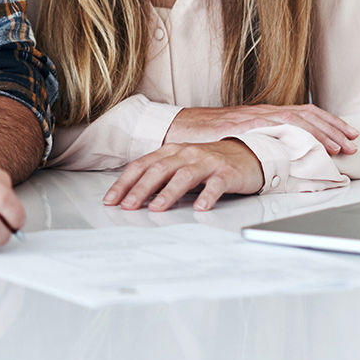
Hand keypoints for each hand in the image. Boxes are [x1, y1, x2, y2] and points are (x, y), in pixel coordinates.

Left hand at [103, 139, 264, 211]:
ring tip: (157, 208)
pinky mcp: (227, 173)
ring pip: (184, 176)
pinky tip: (200, 208)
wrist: (248, 153)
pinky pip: (216, 185)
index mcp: (171, 151)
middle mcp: (187, 154)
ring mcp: (207, 162)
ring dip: (168, 192)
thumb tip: (133, 196)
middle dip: (141, 189)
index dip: (124, 182)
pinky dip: (207, 196)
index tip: (111, 200)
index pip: (142, 165)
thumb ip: (160, 176)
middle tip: (128, 206)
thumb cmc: (210, 162)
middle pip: (159, 170)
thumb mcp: (181, 164)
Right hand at [163, 104, 358, 155]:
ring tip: (337, 149)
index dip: (328, 122)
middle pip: (305, 116)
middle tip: (353, 143)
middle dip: (332, 128)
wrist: (176, 128)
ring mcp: (252, 119)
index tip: (348, 134)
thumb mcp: (239, 135)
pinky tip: (305, 149)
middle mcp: (262, 113)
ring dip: (318, 135)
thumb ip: (259, 140)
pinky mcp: (241, 129)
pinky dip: (291, 140)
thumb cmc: (205, 135)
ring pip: (294, 122)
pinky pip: (272, 133)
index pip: (304, 113)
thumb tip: (282, 153)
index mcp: (264, 114)